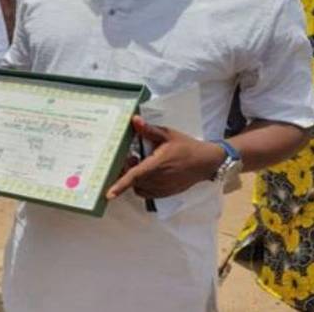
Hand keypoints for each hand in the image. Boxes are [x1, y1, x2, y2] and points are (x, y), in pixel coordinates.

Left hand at [106, 116, 225, 199]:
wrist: (205, 162)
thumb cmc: (185, 146)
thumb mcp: (167, 134)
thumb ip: (149, 130)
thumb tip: (134, 120)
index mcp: (157, 165)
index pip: (134, 176)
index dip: (120, 185)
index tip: (108, 194)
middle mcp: (158, 180)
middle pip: (134, 181)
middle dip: (127, 171)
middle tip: (132, 157)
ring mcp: (162, 189)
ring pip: (139, 188)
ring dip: (135, 179)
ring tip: (141, 163)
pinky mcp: (166, 193)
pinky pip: (147, 192)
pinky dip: (143, 185)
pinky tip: (149, 172)